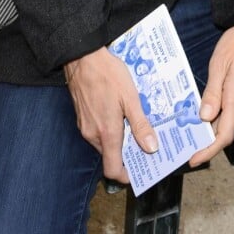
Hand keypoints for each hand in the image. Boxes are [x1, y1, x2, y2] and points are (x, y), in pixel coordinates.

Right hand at [64, 47, 158, 181]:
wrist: (82, 57)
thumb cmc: (108, 75)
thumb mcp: (130, 98)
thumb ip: (140, 125)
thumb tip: (151, 148)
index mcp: (106, 133)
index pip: (112, 170)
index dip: (126, 175)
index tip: (140, 170)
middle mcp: (93, 134)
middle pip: (110, 157)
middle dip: (127, 155)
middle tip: (145, 144)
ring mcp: (85, 126)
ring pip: (104, 144)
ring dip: (119, 140)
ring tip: (135, 127)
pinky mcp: (82, 117)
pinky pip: (98, 132)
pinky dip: (110, 130)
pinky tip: (121, 115)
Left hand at [189, 3, 233, 166]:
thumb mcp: (219, 62)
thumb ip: (213, 91)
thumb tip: (204, 117)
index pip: (224, 134)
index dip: (208, 150)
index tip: (194, 159)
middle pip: (226, 131)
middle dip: (207, 141)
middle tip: (186, 143)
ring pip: (231, 121)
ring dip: (214, 128)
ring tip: (193, 127)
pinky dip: (222, 116)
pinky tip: (209, 110)